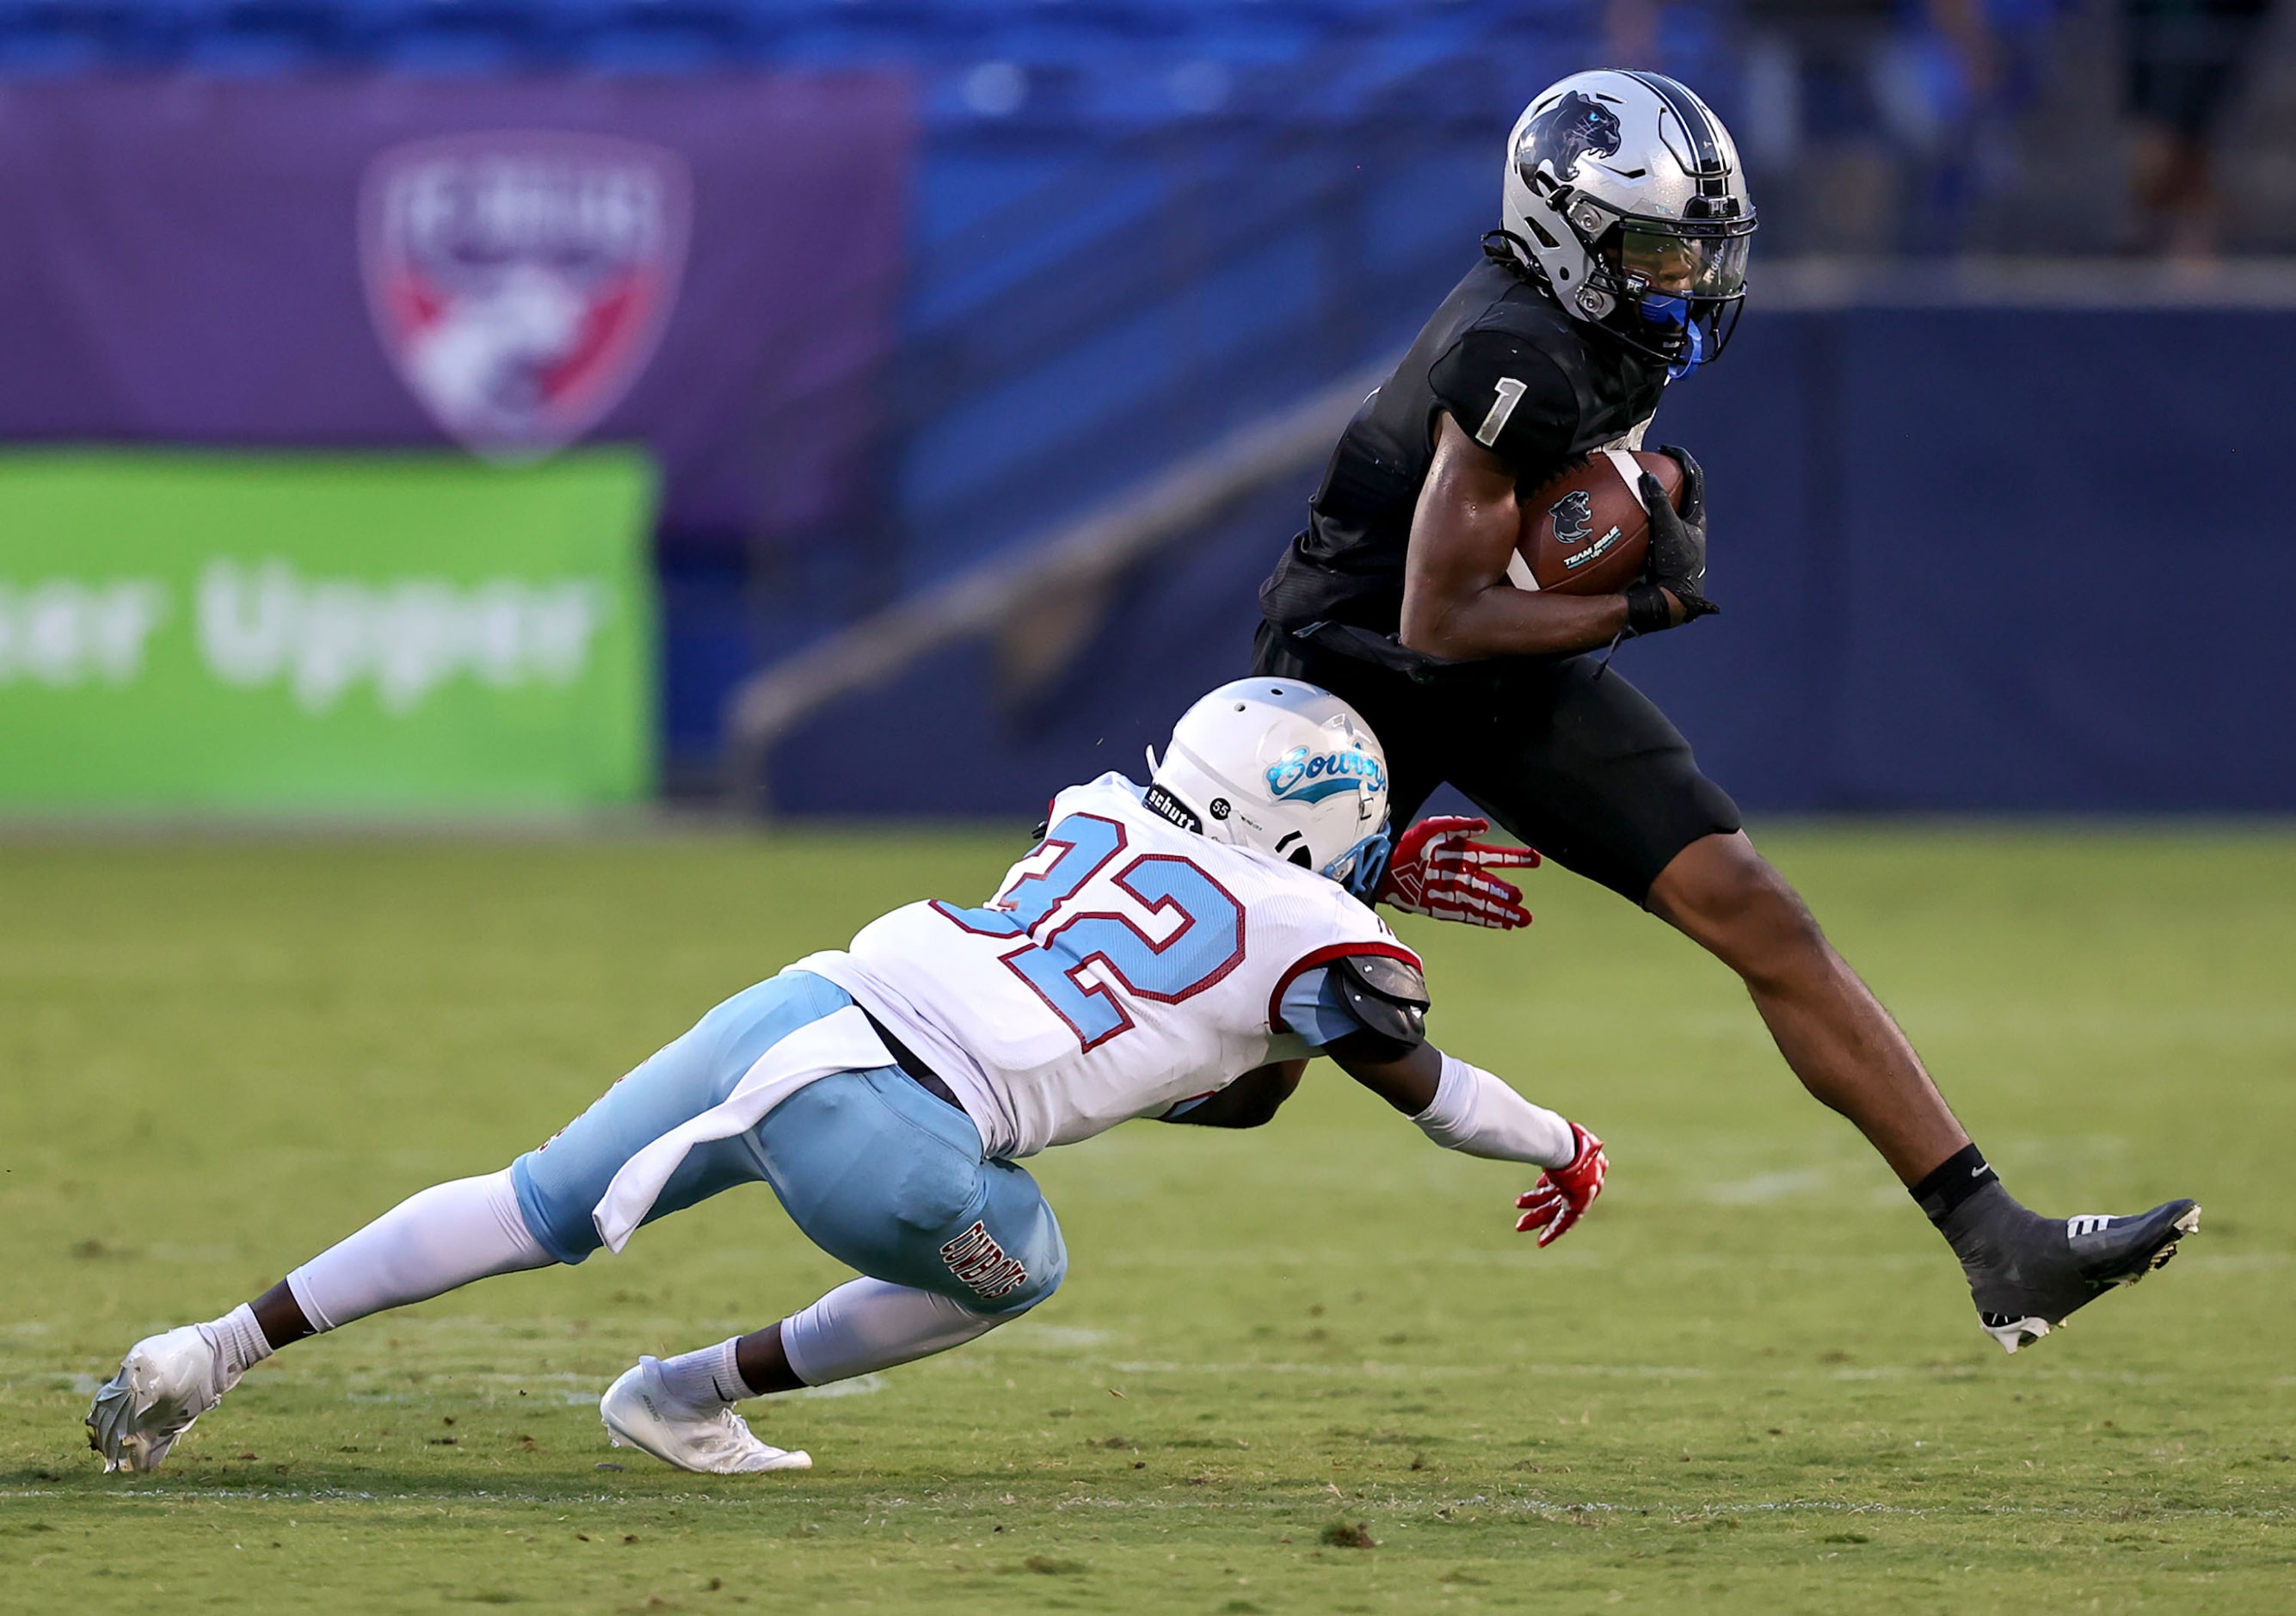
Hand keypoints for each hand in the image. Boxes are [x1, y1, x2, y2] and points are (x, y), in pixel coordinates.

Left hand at [1376, 816, 1539, 928]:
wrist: (1383, 869)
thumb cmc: (1406, 845)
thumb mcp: (1431, 828)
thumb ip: (1458, 825)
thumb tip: (1484, 826)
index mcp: (1462, 852)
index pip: (1494, 856)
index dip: (1514, 858)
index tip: (1534, 859)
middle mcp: (1462, 873)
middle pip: (1492, 885)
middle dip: (1509, 892)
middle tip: (1523, 898)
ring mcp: (1455, 892)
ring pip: (1485, 903)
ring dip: (1504, 911)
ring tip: (1524, 918)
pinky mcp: (1444, 908)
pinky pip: (1471, 915)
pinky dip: (1487, 920)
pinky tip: (1504, 924)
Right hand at [1514, 1122, 1607, 1246]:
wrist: (1564, 1145)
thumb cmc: (1547, 1135)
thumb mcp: (1535, 1135)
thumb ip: (1524, 1136)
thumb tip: (1500, 1117)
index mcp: (1568, 1161)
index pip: (1554, 1181)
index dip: (1539, 1192)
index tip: (1524, 1198)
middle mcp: (1577, 1176)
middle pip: (1554, 1196)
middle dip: (1535, 1208)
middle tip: (1518, 1220)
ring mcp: (1581, 1188)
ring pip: (1558, 1209)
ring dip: (1538, 1219)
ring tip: (1519, 1226)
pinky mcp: (1582, 1201)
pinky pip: (1568, 1220)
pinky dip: (1554, 1231)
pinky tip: (1542, 1240)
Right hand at [1632, 445, 1716, 627]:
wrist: (1674, 600)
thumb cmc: (1676, 565)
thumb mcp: (1667, 529)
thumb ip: (1659, 502)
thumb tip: (1647, 476)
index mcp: (1697, 516)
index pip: (1695, 477)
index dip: (1682, 459)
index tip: (1665, 450)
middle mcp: (1689, 525)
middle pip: (1681, 491)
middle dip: (1665, 476)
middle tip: (1646, 466)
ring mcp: (1676, 540)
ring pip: (1664, 510)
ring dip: (1650, 498)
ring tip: (1630, 490)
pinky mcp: (1662, 552)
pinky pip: (1648, 528)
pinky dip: (1636, 519)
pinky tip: (1617, 522)